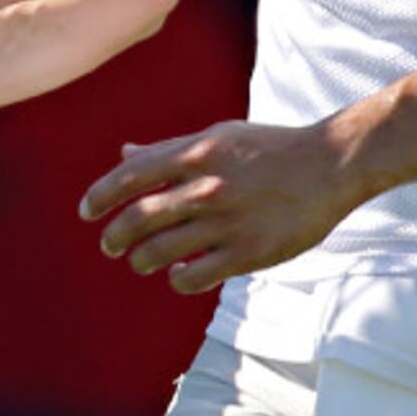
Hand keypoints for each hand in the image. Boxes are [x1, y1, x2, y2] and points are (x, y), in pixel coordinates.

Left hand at [76, 119, 360, 294]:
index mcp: (196, 153)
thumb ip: (169, 150)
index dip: (100, 195)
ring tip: (141, 261)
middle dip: (115, 236)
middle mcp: (206, 187)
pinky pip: (194, 276)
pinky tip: (178, 273)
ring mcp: (227, 222)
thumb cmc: (269, 148)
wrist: (329, 165)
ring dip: (141, 260)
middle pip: (138, 218)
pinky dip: (177, 278)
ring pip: (159, 252)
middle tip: (110, 245)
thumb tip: (124, 154)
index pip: (130, 176)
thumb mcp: (217, 137)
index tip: (86, 211)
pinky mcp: (248, 253)